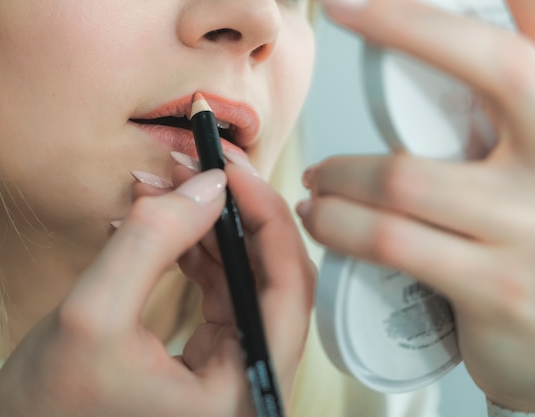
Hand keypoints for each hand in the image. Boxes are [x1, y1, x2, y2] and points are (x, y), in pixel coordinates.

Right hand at [0, 159, 314, 416]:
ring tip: (166, 189)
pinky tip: (164, 220)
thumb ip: (151, 241)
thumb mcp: (90, 315)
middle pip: (272, 277)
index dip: (265, 218)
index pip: (286, 290)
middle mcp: (249, 381)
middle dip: (233, 214)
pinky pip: (220, 285)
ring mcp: (232, 366)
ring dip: (208, 225)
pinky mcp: (212, 351)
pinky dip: (193, 247)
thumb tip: (208, 186)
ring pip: (245, 275)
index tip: (231, 169)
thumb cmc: (50, 405)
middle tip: (198, 168)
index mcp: (238, 394)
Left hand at [299, 0, 534, 410]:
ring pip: (404, 176)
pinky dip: (337, 224)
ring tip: (318, 180)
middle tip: (342, 7)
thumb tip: (453, 44)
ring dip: (339, 172)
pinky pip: (388, 239)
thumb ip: (503, 118)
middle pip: (491, 65)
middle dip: (405, 23)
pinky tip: (322, 219)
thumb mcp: (525, 171)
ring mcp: (532, 225)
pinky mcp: (496, 285)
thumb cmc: (528, 245)